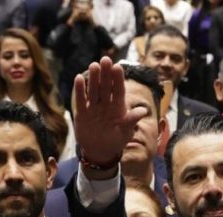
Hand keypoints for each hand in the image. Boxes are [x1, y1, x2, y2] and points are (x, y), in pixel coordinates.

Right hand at [72, 57, 148, 174]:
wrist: (100, 152)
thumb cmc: (116, 141)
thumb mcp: (126, 132)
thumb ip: (132, 120)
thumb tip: (143, 111)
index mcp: (119, 107)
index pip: (119, 90)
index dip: (118, 79)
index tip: (117, 67)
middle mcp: (106, 104)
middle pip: (106, 86)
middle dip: (106, 73)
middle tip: (105, 59)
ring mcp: (94, 107)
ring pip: (94, 90)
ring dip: (93, 78)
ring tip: (93, 65)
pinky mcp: (83, 112)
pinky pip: (81, 100)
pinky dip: (80, 90)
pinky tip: (79, 78)